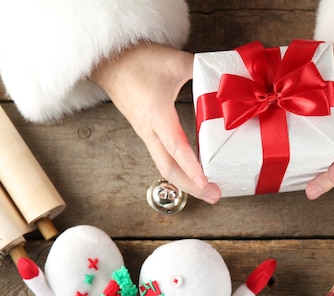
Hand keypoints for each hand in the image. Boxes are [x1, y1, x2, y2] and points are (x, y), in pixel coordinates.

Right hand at [91, 43, 221, 203]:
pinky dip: (178, 170)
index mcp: (157, 115)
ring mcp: (146, 133)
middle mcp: (150, 130)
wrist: (107, 61)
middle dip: (192, 187)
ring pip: (164, 166)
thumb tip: (226, 79)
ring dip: (185, 182)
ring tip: (207, 190)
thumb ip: (202, 69)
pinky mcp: (146, 132)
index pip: (177, 148)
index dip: (192, 168)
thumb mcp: (175, 61)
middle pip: (169, 169)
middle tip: (214, 196)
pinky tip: (192, 173)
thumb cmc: (136, 61)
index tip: (206, 183)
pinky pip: (162, 158)